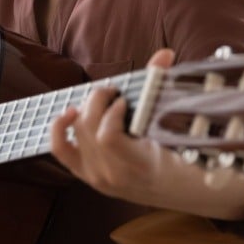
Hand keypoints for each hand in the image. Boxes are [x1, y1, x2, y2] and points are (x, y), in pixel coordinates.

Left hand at [49, 49, 176, 204]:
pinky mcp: (85, 174)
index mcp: (138, 166)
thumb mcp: (178, 130)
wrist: (178, 190)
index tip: (126, 100)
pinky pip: (60, 149)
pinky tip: (70, 112)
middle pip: (89, 127)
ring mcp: (96, 177)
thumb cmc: (184, 158)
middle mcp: (112, 175)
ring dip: (87, 108)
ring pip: (77, 132)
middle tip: (115, 92)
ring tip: (104, 100)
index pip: (108, 137)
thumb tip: (164, 53)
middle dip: (99, 100)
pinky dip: (59, 128)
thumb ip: (163, 89)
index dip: (112, 112)